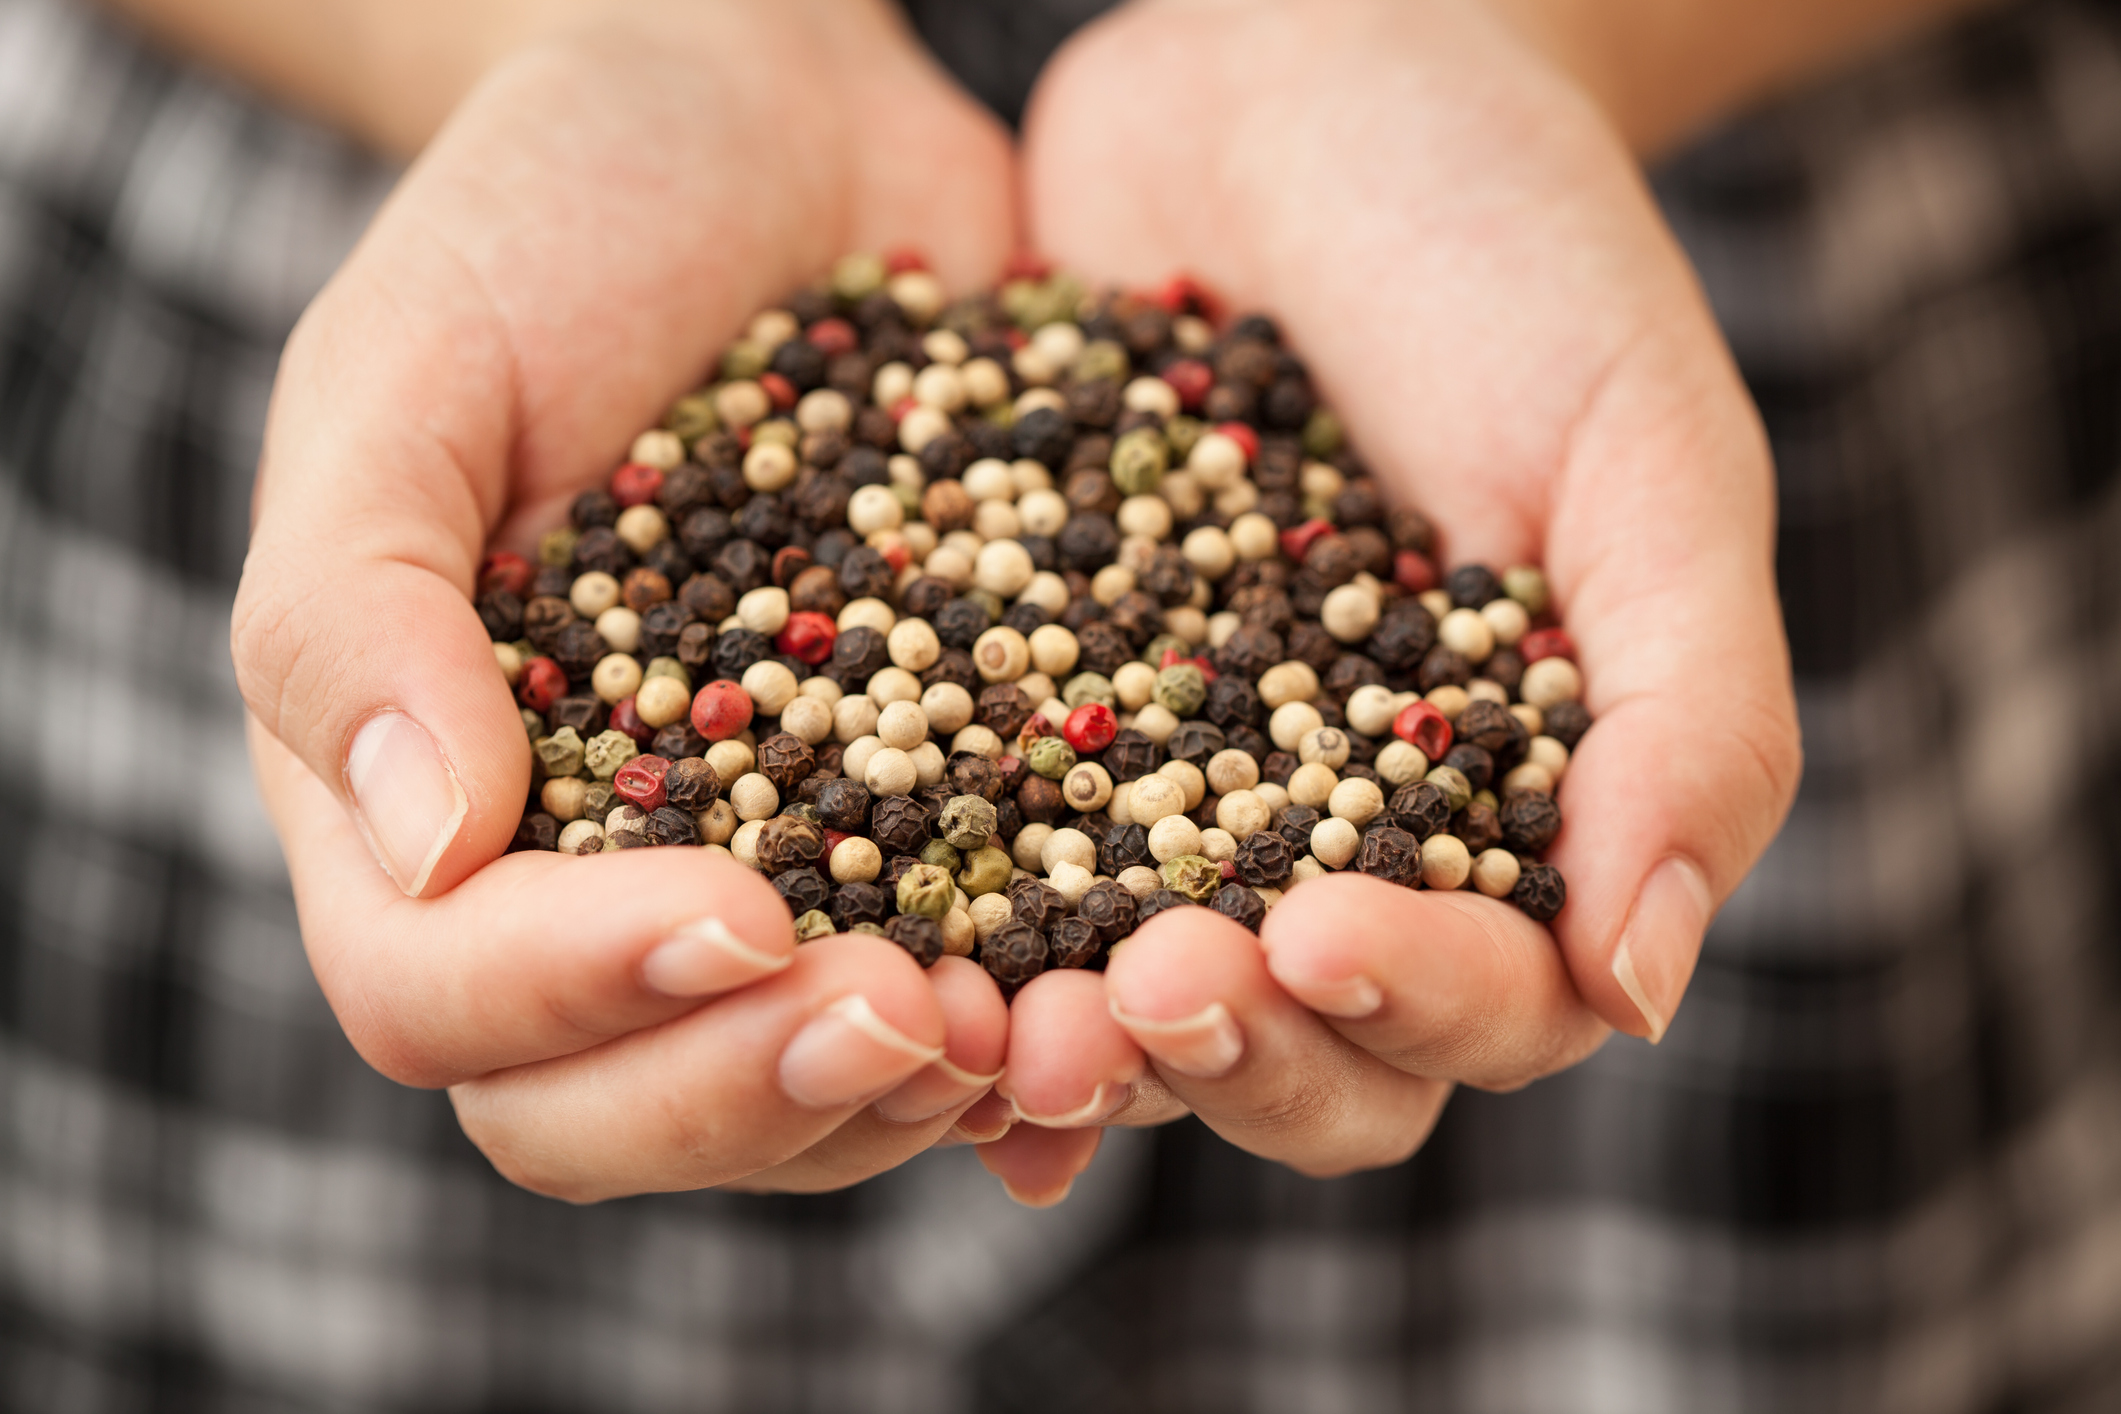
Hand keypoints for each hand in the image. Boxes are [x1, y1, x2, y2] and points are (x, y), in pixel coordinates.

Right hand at [232, 0, 1017, 1199]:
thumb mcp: (410, 368)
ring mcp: (764, 866)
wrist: (769, 132)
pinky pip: (966, 987)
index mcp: (423, 796)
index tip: (734, 910)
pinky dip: (1034, 1046)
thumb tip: (423, 847)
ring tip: (1031, 1026)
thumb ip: (356, 607)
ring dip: (906, 1098)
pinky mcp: (928, 821)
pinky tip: (1113, 1037)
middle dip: (757, 1091)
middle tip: (910, 1015)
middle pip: (612, 1105)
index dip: (576, 996)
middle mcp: (586, 872)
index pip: (440, 994)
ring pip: (793, 1096)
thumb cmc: (553, 219)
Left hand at [978, 0, 1801, 1200]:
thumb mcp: (1647, 455)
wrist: (1301, 68)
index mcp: (1506, 818)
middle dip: (1229, 1052)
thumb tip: (1645, 988)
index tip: (1322, 935)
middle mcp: (1329, 842)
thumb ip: (1692, 718)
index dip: (1412, 1004)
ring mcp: (1161, 791)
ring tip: (996, 1021)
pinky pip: (967, 858)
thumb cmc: (1514, 244)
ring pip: (1125, 999)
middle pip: (1300, 1055)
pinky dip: (934, 939)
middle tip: (1146, 992)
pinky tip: (875, 973)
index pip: (1486, 1001)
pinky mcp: (1013, 708)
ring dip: (1070, 1043)